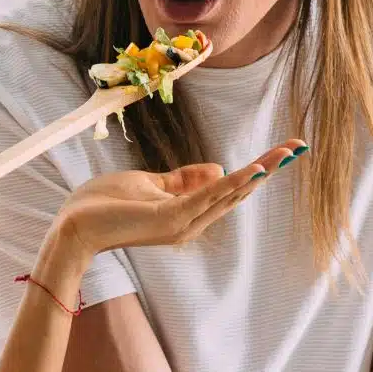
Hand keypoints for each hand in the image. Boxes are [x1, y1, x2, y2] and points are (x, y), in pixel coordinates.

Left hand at [54, 139, 307, 258]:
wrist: (74, 225)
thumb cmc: (104, 204)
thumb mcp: (149, 184)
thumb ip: (182, 179)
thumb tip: (219, 167)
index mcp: (186, 214)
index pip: (227, 190)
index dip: (256, 171)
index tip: (282, 151)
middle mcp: (191, 224)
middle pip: (237, 193)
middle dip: (268, 168)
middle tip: (298, 147)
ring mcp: (182, 224)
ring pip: (228, 195)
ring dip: (258, 173)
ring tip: (284, 154)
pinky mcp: (170, 220)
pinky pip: (207, 197)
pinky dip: (232, 183)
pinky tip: (253, 171)